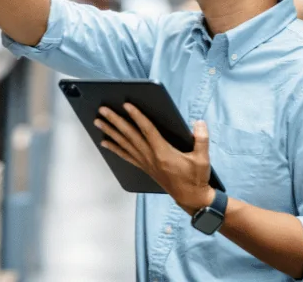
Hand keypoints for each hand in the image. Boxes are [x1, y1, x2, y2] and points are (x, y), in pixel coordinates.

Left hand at [94, 104, 214, 214]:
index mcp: (163, 152)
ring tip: (98, 122)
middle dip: (115, 121)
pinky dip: (114, 148)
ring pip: (124, 144)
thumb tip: (199, 122)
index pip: (147, 129)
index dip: (137, 116)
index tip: (126, 105)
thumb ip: (201, 139)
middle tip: (103, 110)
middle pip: (130, 135)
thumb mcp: (203, 158)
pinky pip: (126, 155)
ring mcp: (145, 162)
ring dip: (110, 132)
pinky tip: (105, 142)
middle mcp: (150, 157)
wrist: (190, 198)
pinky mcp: (144, 167)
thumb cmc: (196, 178)